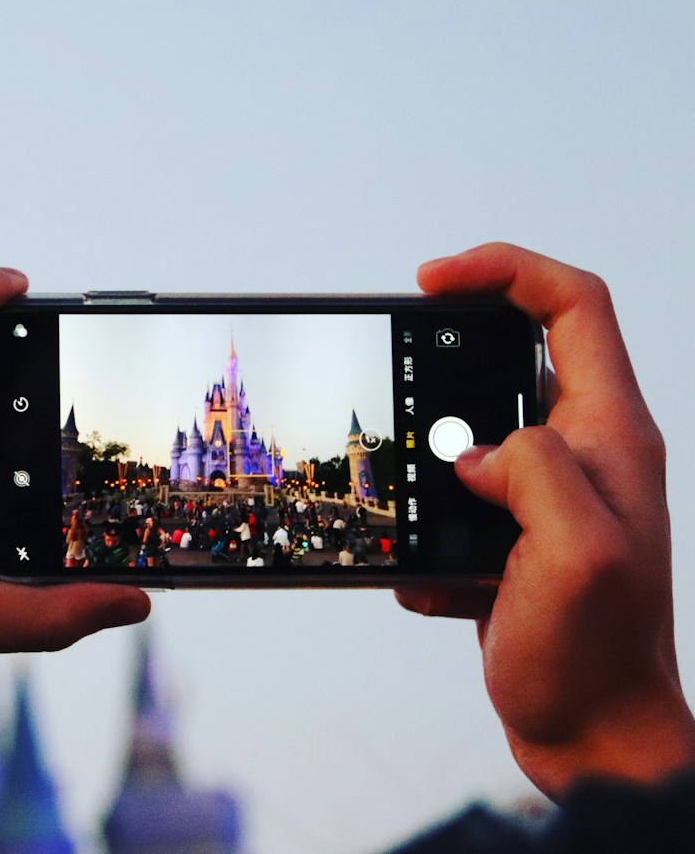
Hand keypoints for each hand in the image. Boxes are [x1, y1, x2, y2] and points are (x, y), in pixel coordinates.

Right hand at [396, 243, 694, 797]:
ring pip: (473, 430)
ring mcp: (548, 494)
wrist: (593, 738)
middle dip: (445, 371)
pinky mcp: (512, 533)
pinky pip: (451, 498)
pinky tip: (434, 578)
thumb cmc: (597, 661)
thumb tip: (476, 450)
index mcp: (610, 439)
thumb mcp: (576, 556)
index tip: (433, 281)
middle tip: (400, 389)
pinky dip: (426, 531)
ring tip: (418, 514)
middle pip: (516, 353)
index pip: (572, 307)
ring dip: (425, 465)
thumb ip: (534, 474)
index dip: (504, 272)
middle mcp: (584, 454)